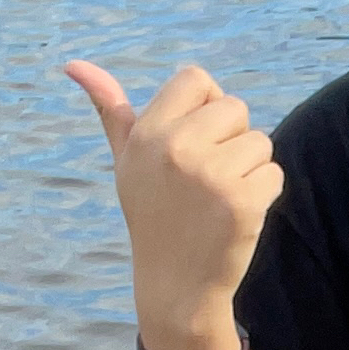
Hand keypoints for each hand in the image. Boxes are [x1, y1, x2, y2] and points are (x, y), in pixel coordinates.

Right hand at [66, 59, 283, 349]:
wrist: (176, 284)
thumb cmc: (153, 216)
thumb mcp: (126, 162)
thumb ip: (111, 110)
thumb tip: (75, 64)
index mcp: (148, 133)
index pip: (196, 78)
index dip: (207, 104)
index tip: (198, 138)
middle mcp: (177, 148)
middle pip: (235, 107)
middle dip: (232, 137)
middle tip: (209, 176)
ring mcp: (212, 175)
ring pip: (259, 142)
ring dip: (250, 167)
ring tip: (220, 197)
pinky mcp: (243, 202)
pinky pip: (273, 173)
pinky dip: (263, 192)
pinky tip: (236, 214)